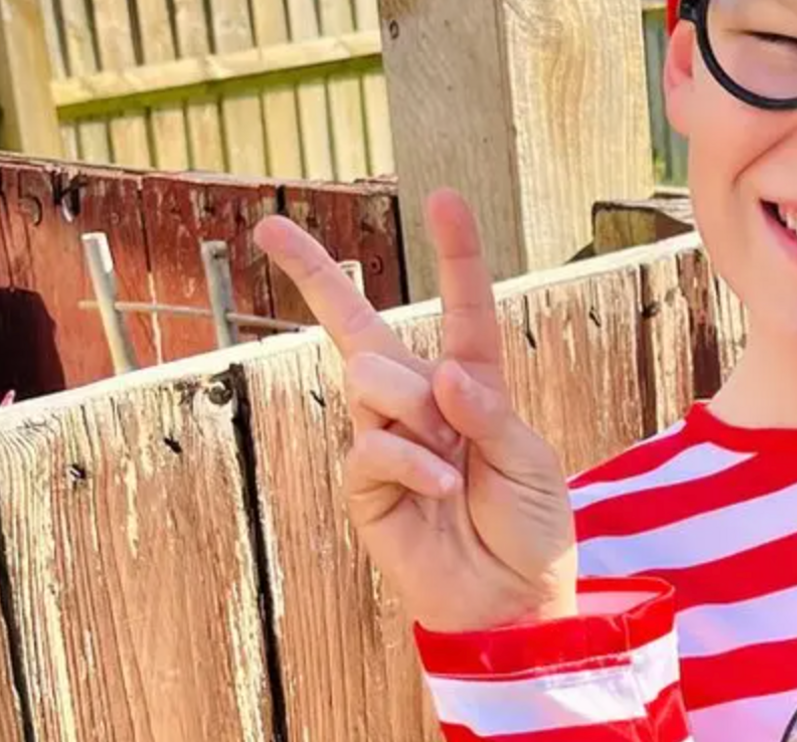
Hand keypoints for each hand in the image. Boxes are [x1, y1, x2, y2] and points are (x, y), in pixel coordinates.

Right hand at [254, 188, 576, 632]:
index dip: (456, 255)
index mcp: (474, 385)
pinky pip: (371, 446)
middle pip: (359, 327)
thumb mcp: (530, 459)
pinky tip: (442, 489)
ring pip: (372, 379)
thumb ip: (488, 412)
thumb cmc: (530, 525)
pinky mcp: (366, 485)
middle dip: (312, 273)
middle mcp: (422, 403)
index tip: (443, 198)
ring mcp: (387, 440)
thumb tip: (440, 373)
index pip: (462, 310)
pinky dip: (411, 462)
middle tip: (266, 225)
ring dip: (415, 408)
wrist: (512, 598)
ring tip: (451, 457)